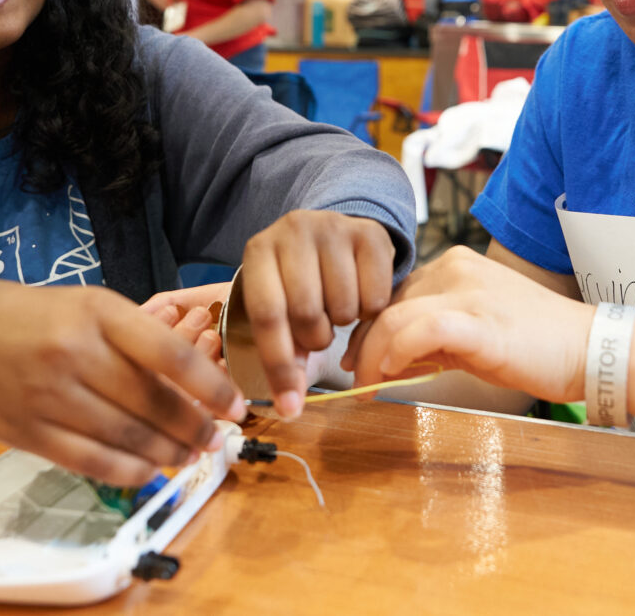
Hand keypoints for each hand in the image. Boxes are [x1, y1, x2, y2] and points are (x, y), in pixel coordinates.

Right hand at [0, 273, 244, 486]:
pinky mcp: (29, 433)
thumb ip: (135, 337)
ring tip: (190, 454)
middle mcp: (74, 353)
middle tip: (216, 437)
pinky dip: (129, 470)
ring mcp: (48, 396)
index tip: (236, 405)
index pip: (169, 354)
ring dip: (168, 453)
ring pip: (127, 437)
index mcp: (97, 312)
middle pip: (152, 403)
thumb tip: (194, 379)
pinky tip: (149, 469)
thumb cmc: (29, 316)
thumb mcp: (87, 304)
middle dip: (195, 427)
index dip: (211, 386)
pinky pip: (92, 461)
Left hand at [239, 211, 394, 416]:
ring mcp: (334, 226)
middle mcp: (293, 229)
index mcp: (259, 251)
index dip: (278, 365)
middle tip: (318, 333)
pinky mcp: (371, 233)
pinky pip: (375, 297)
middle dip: (314, 339)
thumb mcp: (282, 307)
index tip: (289, 406)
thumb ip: (283, 352)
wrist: (334, 235)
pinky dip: (369, 310)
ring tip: (336, 308)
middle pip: (305, 312)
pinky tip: (358, 294)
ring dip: (343, 323)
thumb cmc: (302, 281)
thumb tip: (291, 406)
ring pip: (343, 307)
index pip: (266, 315)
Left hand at [342, 246, 592, 402]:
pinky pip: (421, 330)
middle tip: (355, 380)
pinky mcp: (480, 321)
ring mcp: (468, 292)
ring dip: (371, 357)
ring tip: (366, 387)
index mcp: (454, 265)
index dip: (369, 330)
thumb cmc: (535, 345)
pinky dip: (397, 353)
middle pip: (386, 305)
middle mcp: (456, 268)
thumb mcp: (474, 331)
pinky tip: (391, 374)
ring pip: (394, 317)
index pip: (393, 294)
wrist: (588, 348)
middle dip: (363, 346)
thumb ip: (434, 335)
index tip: (358, 361)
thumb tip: (390, 358)